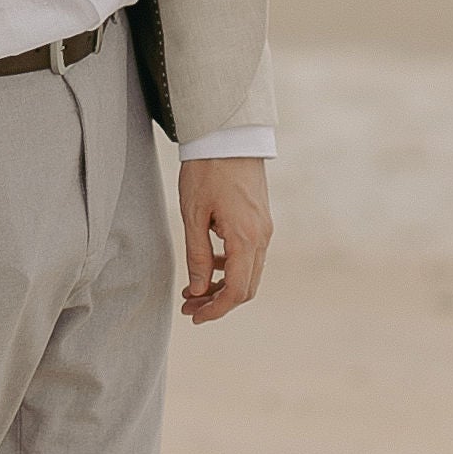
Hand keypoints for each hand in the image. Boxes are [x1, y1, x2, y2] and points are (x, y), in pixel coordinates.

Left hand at [177, 158, 271, 323]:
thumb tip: (197, 290)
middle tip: (188, 306)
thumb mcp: (193, 216)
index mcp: (246, 238)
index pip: (237, 291)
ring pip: (248, 273)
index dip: (216, 310)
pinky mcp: (260, 222)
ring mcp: (264, 229)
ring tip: (192, 290)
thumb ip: (197, 256)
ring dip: (223, 286)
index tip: (194, 316)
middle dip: (218, 303)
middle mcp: (262, 237)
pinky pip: (249, 256)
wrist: (227, 137)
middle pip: (246, 288)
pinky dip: (229, 269)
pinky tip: (207, 266)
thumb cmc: (206, 172)